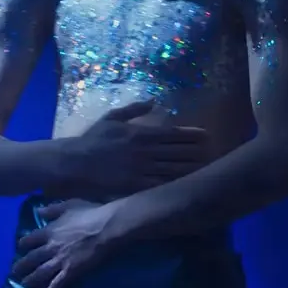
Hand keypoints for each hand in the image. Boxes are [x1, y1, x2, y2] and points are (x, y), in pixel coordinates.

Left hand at [11, 200, 115, 287]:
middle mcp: (50, 247)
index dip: (23, 244)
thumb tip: (37, 210)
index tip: (20, 248)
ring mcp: (60, 261)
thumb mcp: (68, 205)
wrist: (106, 228)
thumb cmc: (90, 213)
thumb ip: (52, 209)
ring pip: (40, 273)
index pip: (29, 240)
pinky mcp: (71, 272)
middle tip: (14, 272)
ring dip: (30, 280)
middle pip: (31, 259)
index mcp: (49, 231)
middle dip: (21, 266)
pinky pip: (56, 284)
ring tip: (24, 285)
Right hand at [61, 100, 209, 197]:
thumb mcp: (111, 118)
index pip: (173, 133)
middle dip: (197, 151)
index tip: (206, 135)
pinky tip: (188, 183)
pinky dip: (176, 184)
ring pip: (174, 168)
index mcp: (140, 133)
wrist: (74, 164)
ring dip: (192, 167)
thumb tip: (154, 101)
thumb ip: (134, 109)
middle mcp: (145, 151)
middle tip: (213, 151)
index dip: (192, 134)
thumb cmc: (93, 140)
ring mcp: (142, 170)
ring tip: (208, 166)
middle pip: (178, 151)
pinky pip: (161, 185)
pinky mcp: (136, 187)